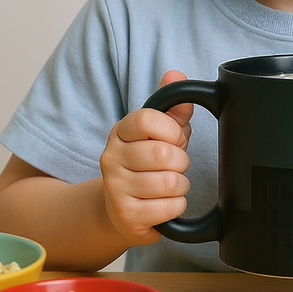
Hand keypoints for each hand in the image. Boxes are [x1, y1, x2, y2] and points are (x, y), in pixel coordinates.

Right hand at [99, 70, 192, 245]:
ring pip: (170, 182)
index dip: (172, 130)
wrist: (122, 209)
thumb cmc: (147, 166)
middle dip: (181, 161)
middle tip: (174, 165)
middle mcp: (111, 158)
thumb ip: (172, 107)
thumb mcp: (161, 133)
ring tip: (169, 184)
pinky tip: (164, 204)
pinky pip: (169, 208)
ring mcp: (115, 188)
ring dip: (180, 185)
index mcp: (120, 132)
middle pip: (164, 153)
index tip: (175, 138)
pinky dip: (176, 206)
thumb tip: (176, 75)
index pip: (146, 119)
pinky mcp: (126, 216)